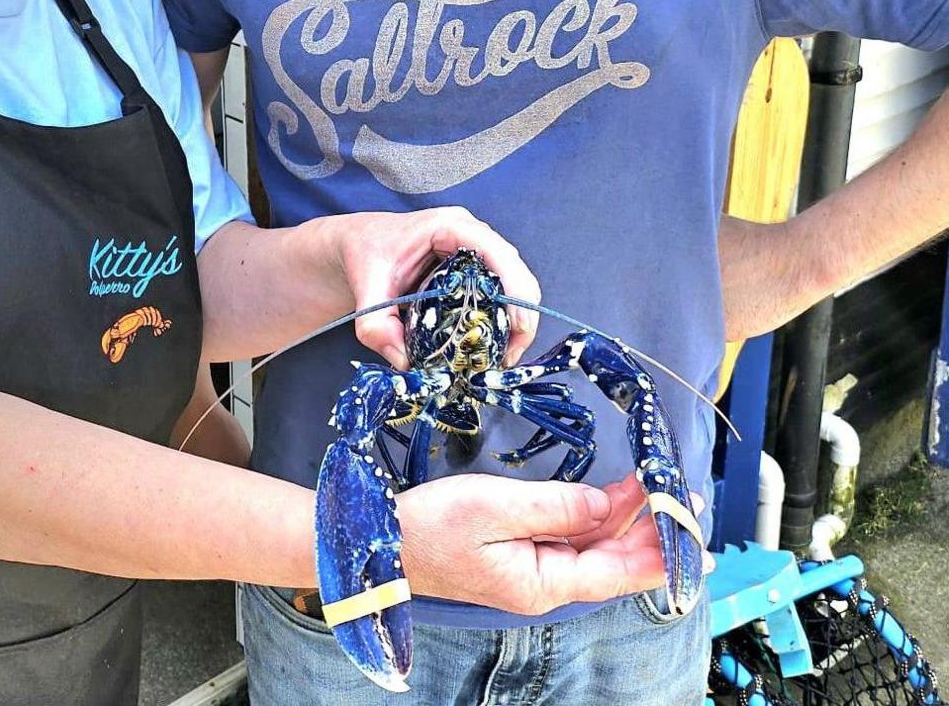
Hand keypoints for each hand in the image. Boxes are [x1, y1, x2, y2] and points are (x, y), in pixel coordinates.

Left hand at [322, 207, 539, 369]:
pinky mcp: (473, 268)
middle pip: (515, 271)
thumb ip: (377, 326)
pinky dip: (501, 320)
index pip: (497, 253)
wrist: (357, 245)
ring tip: (501, 357)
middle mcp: (470, 234)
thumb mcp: (365, 289)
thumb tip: (405, 362)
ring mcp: (475, 250)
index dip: (515, 289)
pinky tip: (488, 346)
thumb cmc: (364, 253)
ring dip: (514, 321)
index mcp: (448, 227)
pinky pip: (499, 292)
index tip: (519, 327)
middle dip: (520, 314)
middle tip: (509, 356)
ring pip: (512, 284)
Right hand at [396, 470, 673, 615]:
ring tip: (655, 489)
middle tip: (682, 498)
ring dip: (623, 518)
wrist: (382, 543)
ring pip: (591, 546)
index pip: (616, 572)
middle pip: (610, 560)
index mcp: (542, 583)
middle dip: (648, 530)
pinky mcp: (515, 553)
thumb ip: (554, 507)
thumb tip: (602, 506)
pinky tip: (608, 497)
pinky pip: (567, 537)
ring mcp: (530, 569)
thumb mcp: (493, 508)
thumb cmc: (430, 527)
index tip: (690, 532)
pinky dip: (592, 515)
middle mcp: (543, 583)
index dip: (656, 551)